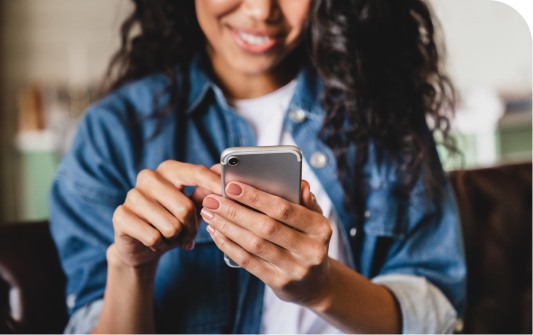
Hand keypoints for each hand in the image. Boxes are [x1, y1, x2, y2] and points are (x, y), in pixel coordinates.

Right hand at [110, 161, 220, 267]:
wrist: (141, 246)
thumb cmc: (171, 221)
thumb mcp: (192, 206)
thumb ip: (206, 191)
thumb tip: (222, 173)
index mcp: (169, 170)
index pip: (195, 172)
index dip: (214, 184)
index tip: (228, 192)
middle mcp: (149, 177)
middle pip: (185, 207)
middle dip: (191, 228)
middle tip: (188, 235)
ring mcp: (132, 195)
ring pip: (170, 225)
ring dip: (175, 238)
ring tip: (170, 237)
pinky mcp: (121, 215)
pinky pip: (153, 237)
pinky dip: (159, 245)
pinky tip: (155, 242)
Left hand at [200, 180, 331, 305]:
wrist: (315, 283)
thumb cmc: (308, 241)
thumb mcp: (314, 220)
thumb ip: (305, 201)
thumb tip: (300, 184)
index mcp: (321, 228)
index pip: (285, 209)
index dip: (256, 197)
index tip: (231, 186)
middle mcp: (311, 250)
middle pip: (266, 227)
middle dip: (235, 211)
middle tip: (212, 200)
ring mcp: (295, 269)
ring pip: (254, 245)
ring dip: (227, 227)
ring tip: (209, 213)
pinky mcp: (279, 283)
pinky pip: (248, 262)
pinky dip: (228, 245)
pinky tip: (216, 232)